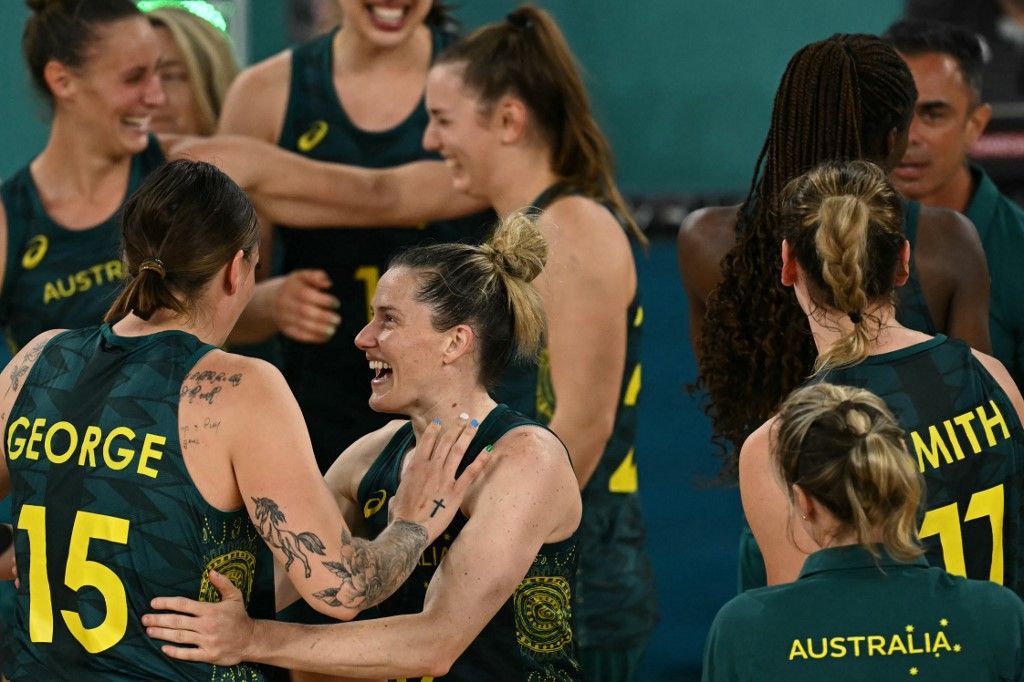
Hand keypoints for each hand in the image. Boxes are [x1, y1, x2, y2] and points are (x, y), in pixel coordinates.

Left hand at [144, 570, 254, 665]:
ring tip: (149, 631)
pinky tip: (164, 649)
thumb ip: (223, 583)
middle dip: (159, 619)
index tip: (154, 603)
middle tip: (144, 619)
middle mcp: (206, 625)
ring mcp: (206, 641)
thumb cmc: (239, 617)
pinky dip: (175, 652)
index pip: (183, 604)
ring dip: (162, 634)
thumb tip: (211, 571)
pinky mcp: (208, 654)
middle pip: (177, 621)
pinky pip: (188, 654)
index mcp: (210, 610)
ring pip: (180, 637)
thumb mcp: (235, 597)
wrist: (251, 640)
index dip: (167, 603)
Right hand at [272, 270, 341, 342]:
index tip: (336, 304)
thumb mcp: (302, 277)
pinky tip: (326, 336)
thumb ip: (316, 276)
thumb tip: (328, 283)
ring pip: (302, 324)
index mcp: (292, 287)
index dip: (324, 300)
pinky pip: (300, 335)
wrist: (271, 301)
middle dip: (323, 317)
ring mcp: (284, 316)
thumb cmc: (295, 287)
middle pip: (304, 311)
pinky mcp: (286, 329)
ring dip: (320, 329)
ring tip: (333, 330)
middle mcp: (286, 302)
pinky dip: (314, 337)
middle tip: (337, 319)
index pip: (307, 294)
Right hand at [389, 415, 489, 542]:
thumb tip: (399, 493)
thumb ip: (404, 488)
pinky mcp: (456, 491)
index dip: (434, 429)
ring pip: (458, 450)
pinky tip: (488, 449)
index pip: (427, 441)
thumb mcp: (397, 495)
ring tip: (475, 424)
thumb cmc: (400, 516)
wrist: (409, 531)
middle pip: (446, 441)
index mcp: (415, 466)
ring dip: (467, 435)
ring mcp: (445, 478)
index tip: (440, 421)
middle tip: (464, 417)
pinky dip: (481, 459)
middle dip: (456, 427)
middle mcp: (431, 468)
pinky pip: (471, 472)